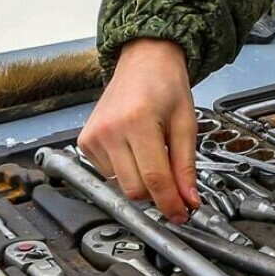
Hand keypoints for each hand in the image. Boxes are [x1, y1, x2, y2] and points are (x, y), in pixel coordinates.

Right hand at [77, 39, 201, 221]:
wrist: (143, 61)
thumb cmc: (164, 85)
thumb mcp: (186, 123)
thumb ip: (186, 165)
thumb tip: (188, 199)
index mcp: (138, 121)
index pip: (154, 179)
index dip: (170, 203)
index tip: (180, 214)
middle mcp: (111, 129)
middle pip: (134, 188)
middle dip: (157, 194)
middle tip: (173, 185)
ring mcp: (94, 136)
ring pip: (120, 185)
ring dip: (141, 182)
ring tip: (153, 156)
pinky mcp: (85, 141)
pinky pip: (107, 174)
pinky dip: (125, 172)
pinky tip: (135, 151)